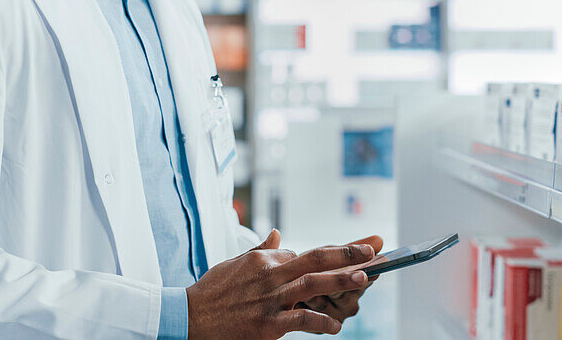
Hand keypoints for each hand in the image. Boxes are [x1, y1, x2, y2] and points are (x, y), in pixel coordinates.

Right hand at [186, 229, 375, 338]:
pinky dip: (320, 323)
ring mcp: (270, 298)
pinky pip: (300, 321)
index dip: (330, 255)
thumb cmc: (212, 291)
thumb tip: (276, 234)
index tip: (353, 252)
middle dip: (345, 252)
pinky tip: (335, 327)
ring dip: (340, 279)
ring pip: (312, 283)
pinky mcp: (267, 324)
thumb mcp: (235, 263)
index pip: (303, 253)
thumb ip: (260, 249)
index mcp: (263, 258)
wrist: (189, 317)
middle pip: (314, 258)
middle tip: (371, 250)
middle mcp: (270, 273)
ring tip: (364, 277)